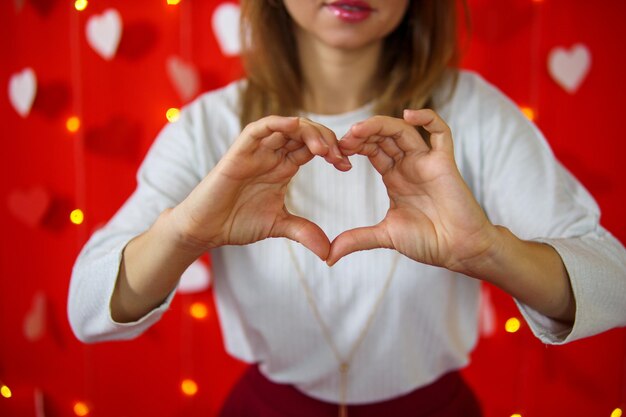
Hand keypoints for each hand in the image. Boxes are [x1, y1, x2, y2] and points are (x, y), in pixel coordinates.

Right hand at [169, 115, 350, 259]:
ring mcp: (257, 150)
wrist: (205, 228)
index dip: (333, 152)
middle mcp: (272, 154)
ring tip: (325, 150)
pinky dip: (278, 124)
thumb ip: (304, 232)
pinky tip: (295, 128)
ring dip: (309, 133)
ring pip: (287, 127)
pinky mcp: (240, 151)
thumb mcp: (279, 226)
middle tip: (341, 157)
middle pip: (305, 134)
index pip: (313, 148)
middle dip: (327, 140)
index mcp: (284, 167)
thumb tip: (329, 253)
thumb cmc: (237, 223)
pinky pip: (260, 128)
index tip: (347, 166)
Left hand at [327, 109, 499, 272]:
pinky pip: (441, 132)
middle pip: (383, 136)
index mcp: (394, 177)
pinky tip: (409, 114)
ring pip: (403, 130)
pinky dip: (427, 118)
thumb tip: (329, 256)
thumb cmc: (429, 242)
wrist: (460, 251)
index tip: (335, 152)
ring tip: (359, 130)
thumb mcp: (386, 236)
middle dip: (362, 134)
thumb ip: (357, 240)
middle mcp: (409, 165)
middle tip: (343, 141)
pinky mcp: (445, 163)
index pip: (371, 149)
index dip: (354, 145)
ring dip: (380, 125)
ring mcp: (427, 161)